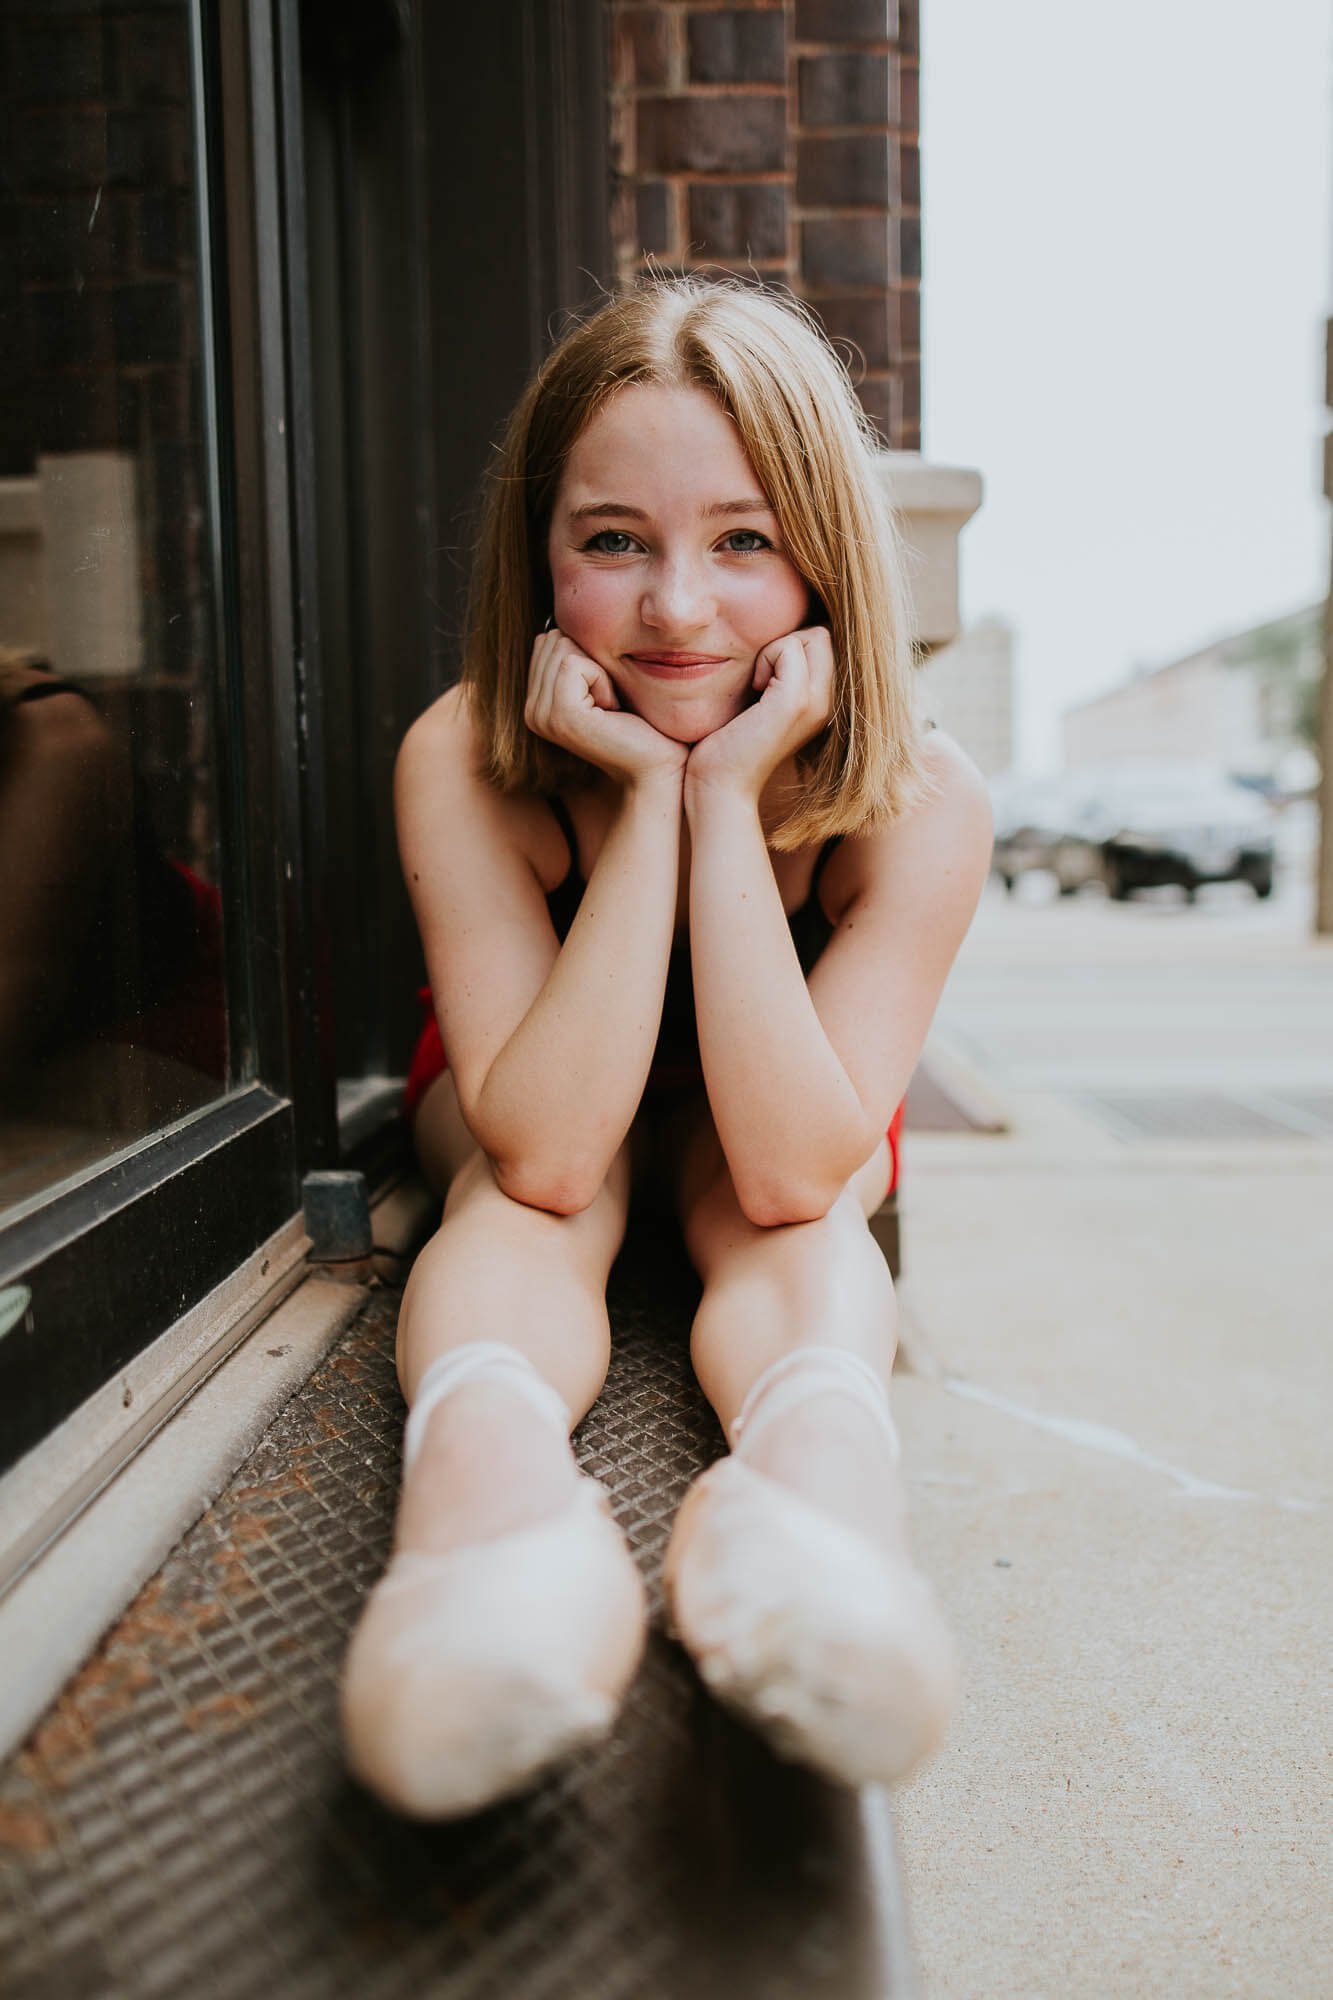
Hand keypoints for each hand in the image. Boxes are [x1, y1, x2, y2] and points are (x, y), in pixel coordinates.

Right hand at [525, 628, 687, 787]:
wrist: (658, 766)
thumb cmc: (644, 723)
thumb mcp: (606, 681)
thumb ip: (580, 655)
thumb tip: (565, 615)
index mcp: (537, 701)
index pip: (549, 638)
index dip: (587, 654)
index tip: (607, 693)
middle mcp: (531, 710)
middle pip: (554, 638)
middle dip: (592, 659)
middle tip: (611, 701)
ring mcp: (540, 716)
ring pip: (563, 647)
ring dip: (599, 670)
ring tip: (612, 706)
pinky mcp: (560, 716)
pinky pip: (574, 663)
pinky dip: (602, 679)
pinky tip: (612, 710)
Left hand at [684, 627, 833, 804]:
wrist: (720, 784)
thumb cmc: (730, 742)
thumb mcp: (764, 701)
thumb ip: (781, 672)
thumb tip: (778, 635)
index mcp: (825, 702)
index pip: (825, 641)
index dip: (793, 645)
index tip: (766, 677)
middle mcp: (829, 702)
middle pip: (823, 634)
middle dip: (787, 642)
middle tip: (761, 677)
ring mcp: (817, 703)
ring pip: (813, 636)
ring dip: (776, 650)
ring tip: (758, 685)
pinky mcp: (795, 702)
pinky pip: (790, 647)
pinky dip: (766, 657)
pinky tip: (754, 688)